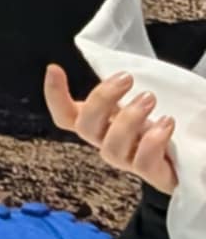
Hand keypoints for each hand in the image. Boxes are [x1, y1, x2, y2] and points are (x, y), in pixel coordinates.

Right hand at [44, 65, 178, 194]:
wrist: (185, 157)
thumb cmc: (155, 123)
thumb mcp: (133, 101)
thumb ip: (118, 89)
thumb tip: (110, 66)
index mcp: (97, 123)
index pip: (64, 115)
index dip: (54, 95)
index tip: (54, 69)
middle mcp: (105, 142)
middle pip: (85, 127)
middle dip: (102, 99)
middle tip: (126, 78)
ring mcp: (126, 160)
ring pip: (112, 147)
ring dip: (129, 119)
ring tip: (150, 98)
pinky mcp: (150, 172)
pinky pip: (142, 162)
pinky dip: (152, 141)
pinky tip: (166, 122)